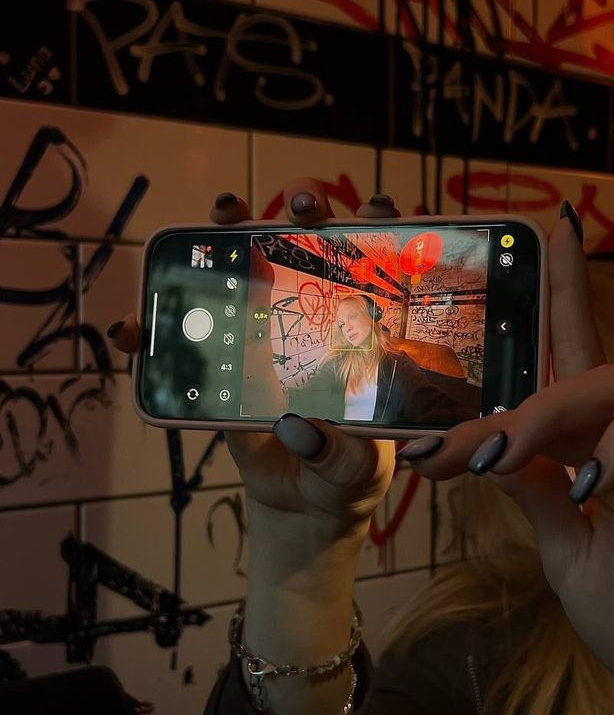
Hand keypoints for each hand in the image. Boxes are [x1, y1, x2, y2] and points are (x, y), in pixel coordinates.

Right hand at [111, 182, 400, 548]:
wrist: (307, 506)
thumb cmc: (350, 473)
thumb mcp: (360, 466)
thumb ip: (342, 452)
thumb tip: (299, 430)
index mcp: (361, 332)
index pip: (374, 264)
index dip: (377, 226)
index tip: (380, 210)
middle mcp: (313, 319)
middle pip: (305, 247)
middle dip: (302, 210)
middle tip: (301, 207)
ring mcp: (263, 336)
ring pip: (240, 272)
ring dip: (221, 239)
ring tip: (217, 221)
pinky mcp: (222, 367)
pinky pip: (182, 342)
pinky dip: (150, 332)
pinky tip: (132, 331)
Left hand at [400, 207, 613, 714]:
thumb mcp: (567, 557)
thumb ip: (535, 500)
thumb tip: (485, 449)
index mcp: (584, 453)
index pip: (552, 375)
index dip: (532, 320)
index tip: (498, 282)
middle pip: (576, 363)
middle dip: (510, 392)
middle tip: (447, 447)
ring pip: (613, 383)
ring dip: (546, 414)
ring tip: (503, 459)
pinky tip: (589, 484)